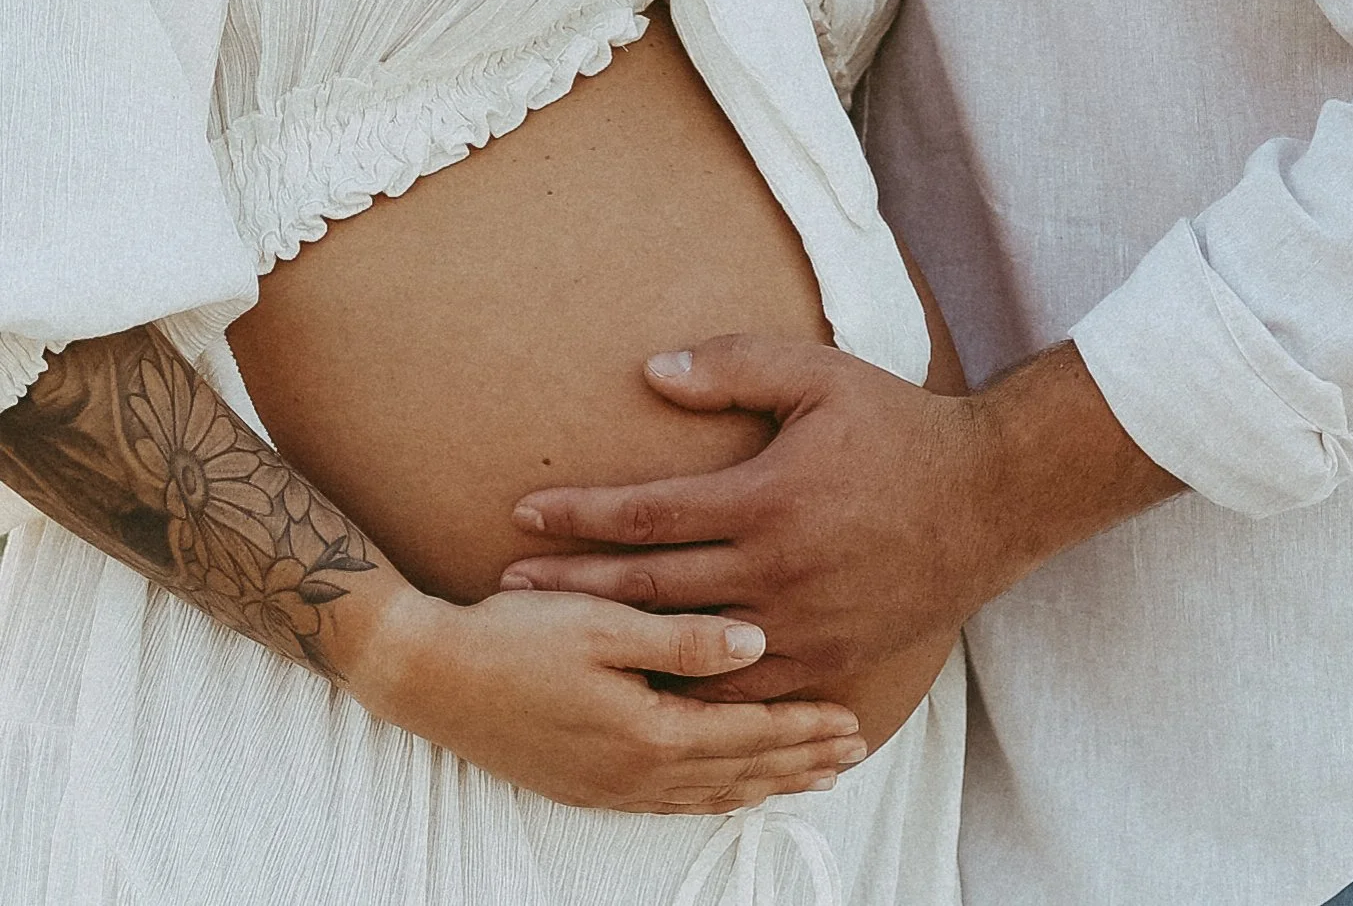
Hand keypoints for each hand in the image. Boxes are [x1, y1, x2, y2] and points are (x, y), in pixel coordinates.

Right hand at [347, 580, 866, 812]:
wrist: (430, 676)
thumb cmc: (514, 635)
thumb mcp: (603, 621)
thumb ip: (683, 637)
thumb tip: (758, 642)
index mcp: (648, 731)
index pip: (747, 734)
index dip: (802, 728)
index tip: (851, 720)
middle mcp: (635, 773)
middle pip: (738, 774)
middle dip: (798, 763)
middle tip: (851, 753)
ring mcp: (608, 787)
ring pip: (708, 795)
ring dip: (763, 784)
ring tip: (808, 776)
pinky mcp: (585, 786)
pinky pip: (670, 802)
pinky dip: (714, 796)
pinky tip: (726, 788)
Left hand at [501, 338, 1181, 703]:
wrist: (988, 498)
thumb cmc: (897, 426)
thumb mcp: (818, 374)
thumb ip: (732, 365)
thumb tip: (651, 373)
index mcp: (765, 501)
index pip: (647, 514)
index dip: (579, 516)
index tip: (523, 513)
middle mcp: (776, 573)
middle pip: (650, 588)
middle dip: (573, 587)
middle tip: (506, 589)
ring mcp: (802, 627)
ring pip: (689, 654)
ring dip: (620, 648)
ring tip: (562, 645)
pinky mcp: (829, 662)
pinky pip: (745, 691)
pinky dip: (692, 692)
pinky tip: (650, 691)